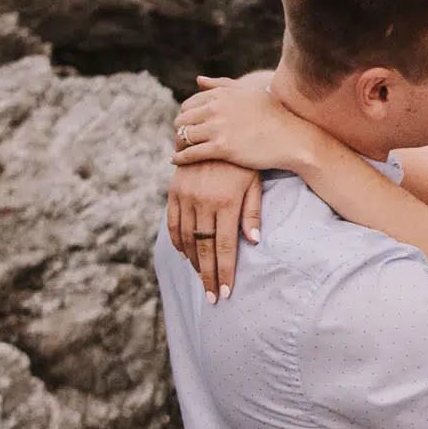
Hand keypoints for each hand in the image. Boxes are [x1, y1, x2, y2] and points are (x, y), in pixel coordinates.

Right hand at [165, 161, 262, 302]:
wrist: (216, 130)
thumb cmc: (244, 161)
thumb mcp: (254, 183)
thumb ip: (252, 212)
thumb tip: (253, 241)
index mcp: (225, 202)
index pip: (224, 246)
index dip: (224, 271)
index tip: (225, 292)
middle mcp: (202, 202)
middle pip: (204, 248)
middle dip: (208, 275)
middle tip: (211, 298)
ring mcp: (185, 196)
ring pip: (187, 238)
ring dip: (194, 262)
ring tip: (201, 279)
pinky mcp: (174, 191)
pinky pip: (173, 222)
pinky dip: (178, 241)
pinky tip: (185, 255)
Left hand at [172, 74, 319, 172]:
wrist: (293, 140)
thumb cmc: (275, 117)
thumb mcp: (250, 94)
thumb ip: (222, 85)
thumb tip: (198, 80)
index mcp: (223, 94)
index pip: (189, 104)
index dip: (186, 117)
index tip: (188, 127)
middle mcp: (218, 107)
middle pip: (182, 119)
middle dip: (179, 130)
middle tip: (181, 141)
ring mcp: (219, 127)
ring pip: (184, 136)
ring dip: (178, 144)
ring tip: (179, 151)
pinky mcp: (222, 148)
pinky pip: (190, 153)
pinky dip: (180, 158)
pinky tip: (176, 161)